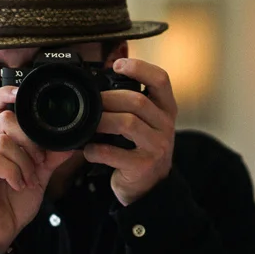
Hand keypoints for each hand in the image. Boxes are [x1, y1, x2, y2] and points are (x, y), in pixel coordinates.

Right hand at [0, 84, 75, 253]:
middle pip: (4, 119)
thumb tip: (70, 141)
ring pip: (1, 141)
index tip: (23, 95)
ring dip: (22, 162)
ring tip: (28, 179)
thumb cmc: (14, 202)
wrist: (1, 231)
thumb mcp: (39, 175)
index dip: (6, 93)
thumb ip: (51, 156)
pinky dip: (11, 171)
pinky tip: (16, 184)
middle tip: (38, 162)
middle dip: (29, 141)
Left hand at [83, 58, 176, 205]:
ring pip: (127, 123)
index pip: (161, 79)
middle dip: (109, 98)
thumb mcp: (146, 123)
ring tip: (88, 124)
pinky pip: (114, 153)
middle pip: (137, 101)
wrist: (150, 188)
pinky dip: (96, 150)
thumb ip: (132, 102)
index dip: (139, 67)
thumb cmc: (142, 149)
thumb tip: (102, 78)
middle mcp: (166, 126)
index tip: (117, 65)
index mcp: (166, 109)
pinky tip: (88, 150)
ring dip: (102, 121)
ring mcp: (157, 147)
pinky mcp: (143, 166)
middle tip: (91, 102)